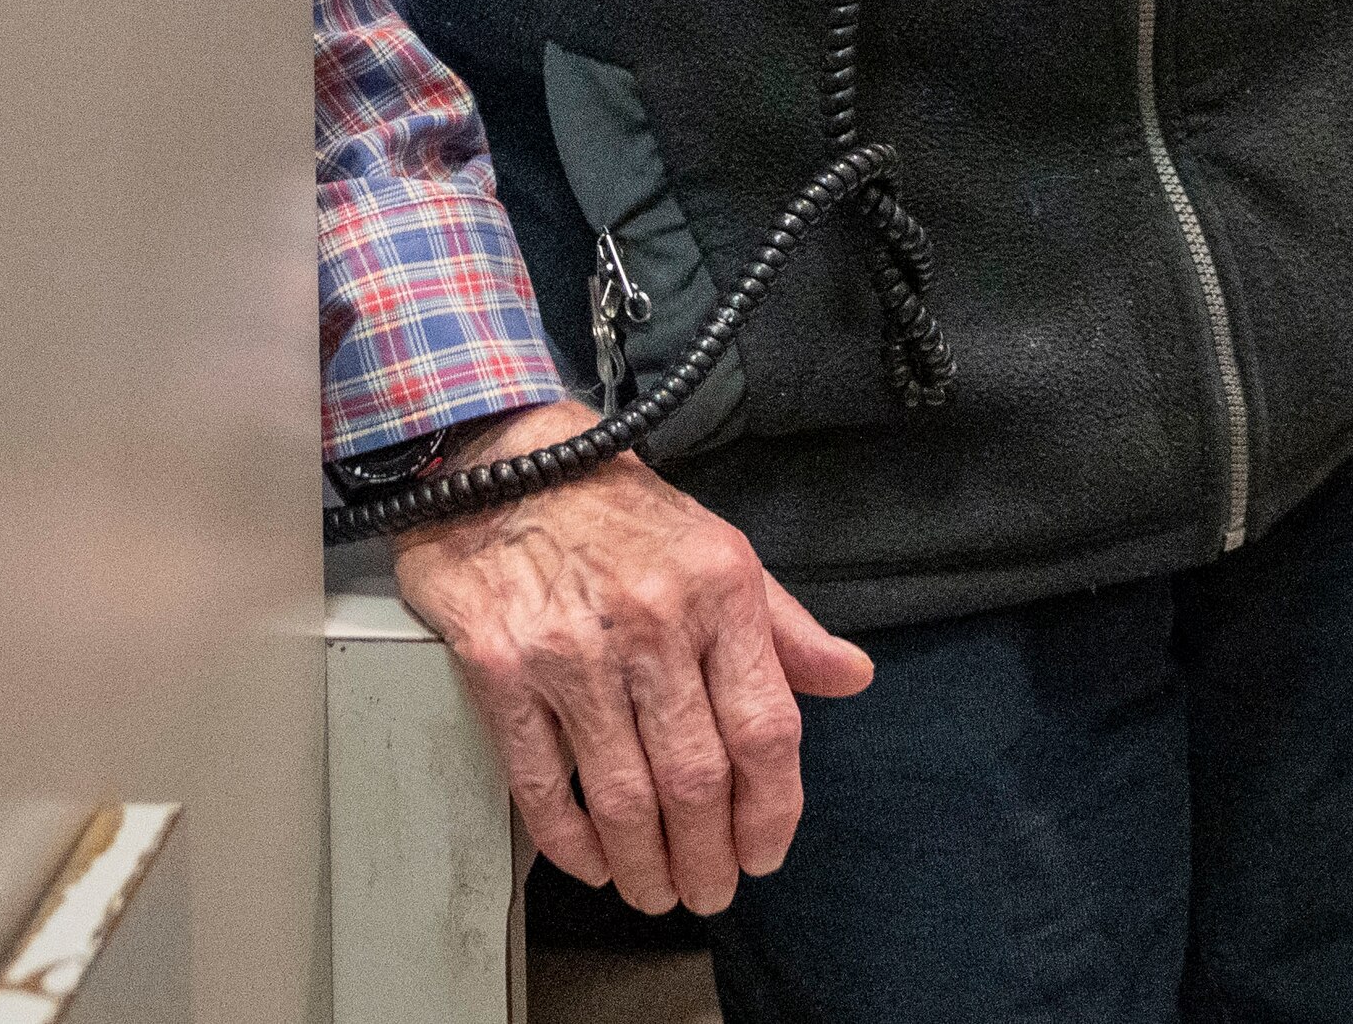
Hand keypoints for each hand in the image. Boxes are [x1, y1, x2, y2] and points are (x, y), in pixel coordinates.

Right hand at [385, 403, 875, 914]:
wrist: (501, 462)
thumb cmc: (617, 512)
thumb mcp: (719, 548)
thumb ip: (784, 626)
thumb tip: (851, 677)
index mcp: (719, 589)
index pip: (766, 727)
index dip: (773, 809)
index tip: (767, 851)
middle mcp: (651, 621)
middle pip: (696, 776)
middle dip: (709, 856)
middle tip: (709, 890)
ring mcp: (571, 649)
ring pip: (623, 794)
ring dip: (646, 863)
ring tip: (656, 890)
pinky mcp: (501, 668)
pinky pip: (542, 781)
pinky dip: (570, 840)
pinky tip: (592, 862)